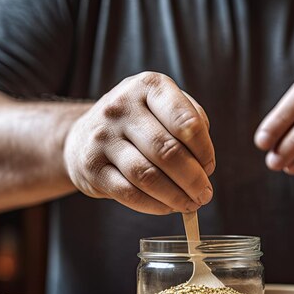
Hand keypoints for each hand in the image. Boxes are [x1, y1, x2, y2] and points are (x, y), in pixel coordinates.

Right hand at [63, 72, 214, 214]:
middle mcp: (122, 106)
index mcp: (148, 86)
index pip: (185, 121)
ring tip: (190, 204)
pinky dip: (154, 205)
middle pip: (166, 150)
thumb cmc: (138, 124)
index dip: (204, 150)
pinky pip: (128, 193)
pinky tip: (166, 207)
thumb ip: (190, 124)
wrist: (83, 136)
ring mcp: (102, 136)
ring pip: (146, 175)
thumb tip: (204, 166)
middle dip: (193, 179)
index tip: (209, 167)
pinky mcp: (91, 166)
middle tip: (204, 195)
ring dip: (175, 196)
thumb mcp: (163, 108)